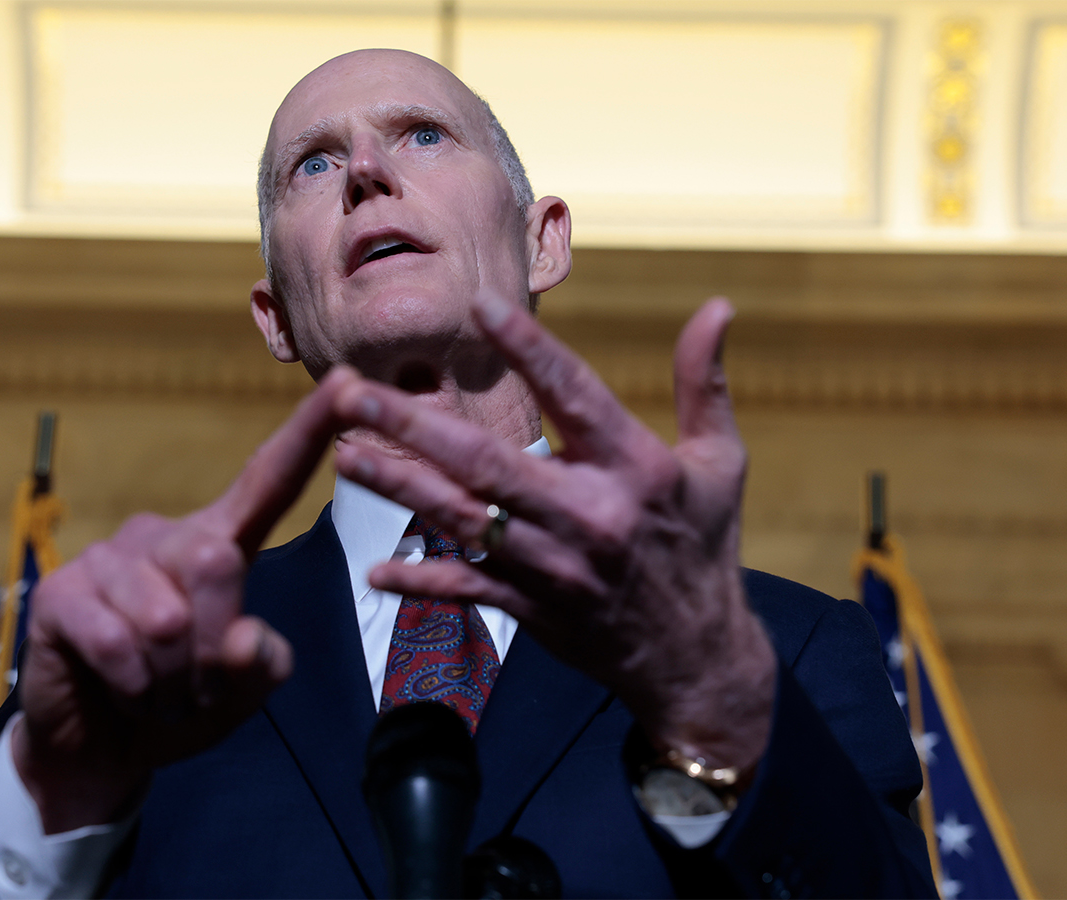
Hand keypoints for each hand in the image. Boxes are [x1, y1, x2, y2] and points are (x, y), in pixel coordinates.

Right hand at [12, 368, 353, 832]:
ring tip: (156, 692)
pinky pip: (117, 643)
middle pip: (216, 562)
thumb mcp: (241, 688)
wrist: (98, 750)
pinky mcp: (59, 593)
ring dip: (172, 681)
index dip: (309, 433)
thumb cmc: (180, 701)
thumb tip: (240, 638)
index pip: (268, 479)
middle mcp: (164, 536)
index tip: (351, 382)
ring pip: (166, 619)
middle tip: (195, 687)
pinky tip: (120, 689)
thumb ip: (261, 661)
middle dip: (212, 649)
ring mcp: (107, 559)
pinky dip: (133, 687)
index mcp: (218, 542)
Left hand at [331, 293, 775, 771]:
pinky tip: (376, 569)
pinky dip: (422, 580)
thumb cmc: (706, 546)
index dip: (529, 349)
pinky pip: (468, 589)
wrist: (698, 660)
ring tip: (346, 454)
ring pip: (464, 521)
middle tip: (353, 392)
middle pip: (489, 462)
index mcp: (636, 469)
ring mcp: (554, 567)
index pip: (575, 396)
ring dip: (401, 487)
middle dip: (415, 426)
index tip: (481, 305)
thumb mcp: (721, 462)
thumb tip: (719, 306)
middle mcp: (588, 515)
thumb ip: (702, 384)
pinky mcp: (533, 608)